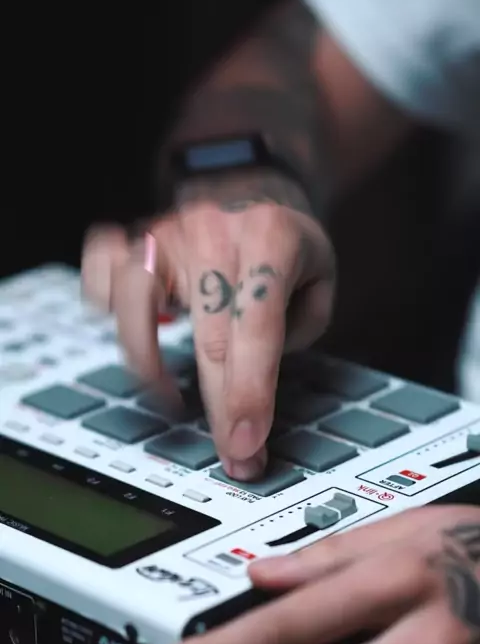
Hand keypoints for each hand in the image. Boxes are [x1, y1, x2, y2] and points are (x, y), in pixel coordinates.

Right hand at [81, 171, 334, 479]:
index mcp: (270, 238)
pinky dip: (104, 305)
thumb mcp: (320, 280)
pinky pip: (99, 271)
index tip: (247, 446)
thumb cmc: (286, 247)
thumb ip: (296, 330)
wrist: (253, 188)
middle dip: (220, 409)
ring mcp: (166, 232)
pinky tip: (134, 334)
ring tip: (172, 399)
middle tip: (234, 454)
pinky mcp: (134, 240)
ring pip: (135, 299)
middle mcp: (212, 231)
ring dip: (149, 365)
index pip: (258, 328)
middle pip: (208, 335)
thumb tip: (254, 381)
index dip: (251, 394)